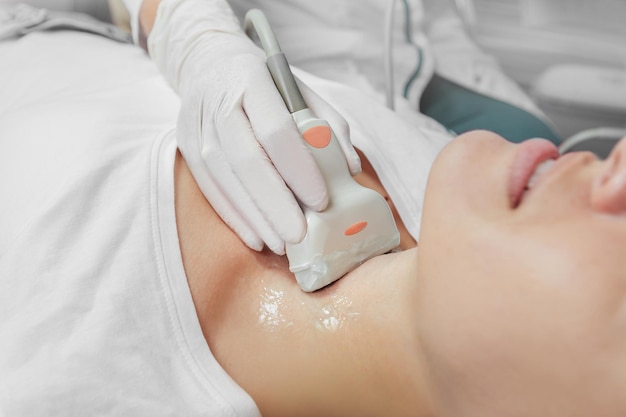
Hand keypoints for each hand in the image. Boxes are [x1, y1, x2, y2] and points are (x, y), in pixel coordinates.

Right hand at [148, 0, 359, 253]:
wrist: (206, 58)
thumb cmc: (262, 78)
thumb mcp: (299, 88)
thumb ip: (328, 123)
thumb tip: (348, 167)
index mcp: (253, 80)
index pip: (276, 130)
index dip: (299, 168)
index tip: (321, 200)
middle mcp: (220, 102)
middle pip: (247, 161)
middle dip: (275, 204)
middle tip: (300, 236)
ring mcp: (197, 125)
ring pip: (224, 179)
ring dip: (255, 217)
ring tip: (282, 244)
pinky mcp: (186, 145)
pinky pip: (209, 188)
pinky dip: (234, 216)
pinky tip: (256, 237)